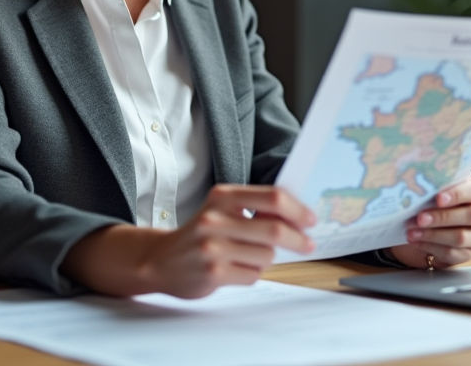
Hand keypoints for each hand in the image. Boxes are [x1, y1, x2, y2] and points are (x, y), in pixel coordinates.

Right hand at [61, 184, 314, 298]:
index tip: (311, 219)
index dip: (297, 210)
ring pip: (266, 256)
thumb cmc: (200, 233)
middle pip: (274, 229)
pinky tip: (235, 269)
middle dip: (297, 238)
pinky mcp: (214, 273)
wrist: (159, 260)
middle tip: (308, 244)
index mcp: (223, 196)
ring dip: (267, 259)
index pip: (272, 197)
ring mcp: (213, 247)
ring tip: (249, 256)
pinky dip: (252, 274)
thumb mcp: (221, 209)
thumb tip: (298, 216)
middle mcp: (216, 218)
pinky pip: (253, 275)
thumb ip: (253, 208)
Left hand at [386, 179, 470, 268]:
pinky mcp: (469, 254)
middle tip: (420, 217)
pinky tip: (416, 241)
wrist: (441, 225)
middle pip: (470, 216)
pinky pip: (451, 252)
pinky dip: (430, 246)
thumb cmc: (441, 201)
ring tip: (412, 231)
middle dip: (442, 217)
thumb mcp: (442, 190)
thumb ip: (437, 186)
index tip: (438, 198)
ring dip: (432, 234)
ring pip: (460, 237)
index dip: (458, 194)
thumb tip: (417, 184)